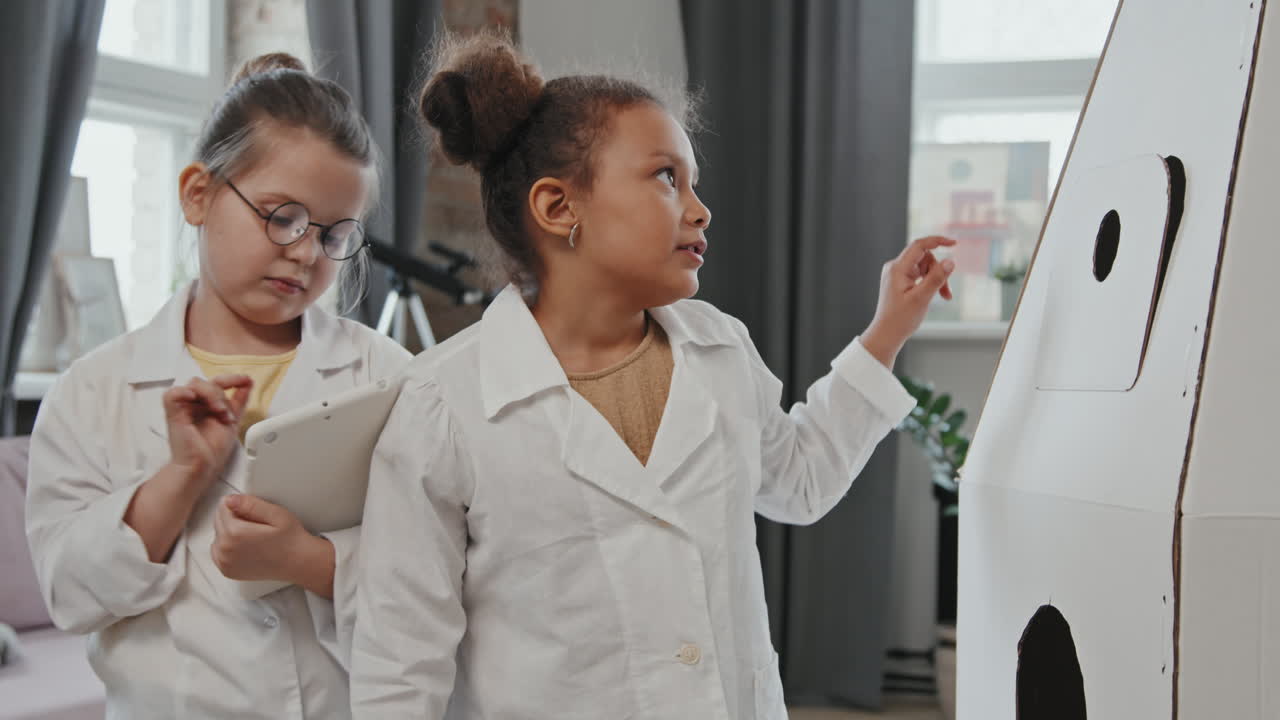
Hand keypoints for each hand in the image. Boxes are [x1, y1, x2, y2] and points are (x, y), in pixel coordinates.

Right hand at [163, 375, 251, 484]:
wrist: (203, 466)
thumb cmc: (213, 449)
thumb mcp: (232, 420)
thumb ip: (239, 401)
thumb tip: (248, 383)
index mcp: (206, 404)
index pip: (217, 382)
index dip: (232, 379)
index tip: (247, 380)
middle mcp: (194, 404)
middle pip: (207, 381)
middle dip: (222, 393)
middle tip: (227, 411)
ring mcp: (183, 407)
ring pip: (195, 383)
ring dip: (212, 395)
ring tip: (219, 412)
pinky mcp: (173, 413)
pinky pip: (172, 394)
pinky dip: (184, 392)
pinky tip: (193, 398)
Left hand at [212, 494, 316, 584]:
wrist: (298, 562)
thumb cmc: (290, 539)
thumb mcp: (276, 514)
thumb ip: (250, 504)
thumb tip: (230, 500)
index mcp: (235, 533)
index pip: (223, 506)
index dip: (240, 504)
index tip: (254, 511)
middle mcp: (225, 550)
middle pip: (218, 521)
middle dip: (233, 517)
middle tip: (256, 523)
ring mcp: (225, 562)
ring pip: (217, 536)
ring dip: (229, 532)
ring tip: (252, 535)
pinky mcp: (227, 571)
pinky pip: (217, 552)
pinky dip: (227, 547)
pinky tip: (245, 546)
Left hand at [861, 235, 958, 367]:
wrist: (886, 334)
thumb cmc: (901, 319)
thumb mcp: (922, 298)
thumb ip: (936, 278)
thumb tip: (950, 261)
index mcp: (897, 268)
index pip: (919, 245)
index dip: (937, 241)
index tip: (954, 243)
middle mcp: (895, 268)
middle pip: (924, 258)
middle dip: (938, 271)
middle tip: (946, 292)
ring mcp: (896, 274)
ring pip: (924, 267)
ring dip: (936, 279)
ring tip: (944, 296)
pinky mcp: (900, 281)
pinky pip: (919, 275)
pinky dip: (929, 283)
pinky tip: (936, 295)